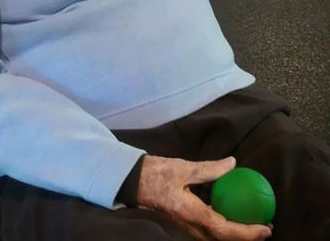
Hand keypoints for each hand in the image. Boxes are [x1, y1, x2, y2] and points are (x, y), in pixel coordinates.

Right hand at [137, 155, 271, 240]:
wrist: (132, 182)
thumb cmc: (156, 174)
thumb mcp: (183, 168)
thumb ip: (209, 169)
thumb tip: (233, 164)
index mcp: (193, 215)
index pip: (226, 231)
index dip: (248, 233)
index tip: (265, 228)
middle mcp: (192, 227)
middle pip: (224, 239)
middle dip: (247, 237)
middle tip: (266, 225)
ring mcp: (187, 226)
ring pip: (217, 236)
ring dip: (236, 232)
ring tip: (252, 220)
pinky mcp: (185, 221)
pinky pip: (209, 228)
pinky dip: (224, 223)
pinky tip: (228, 210)